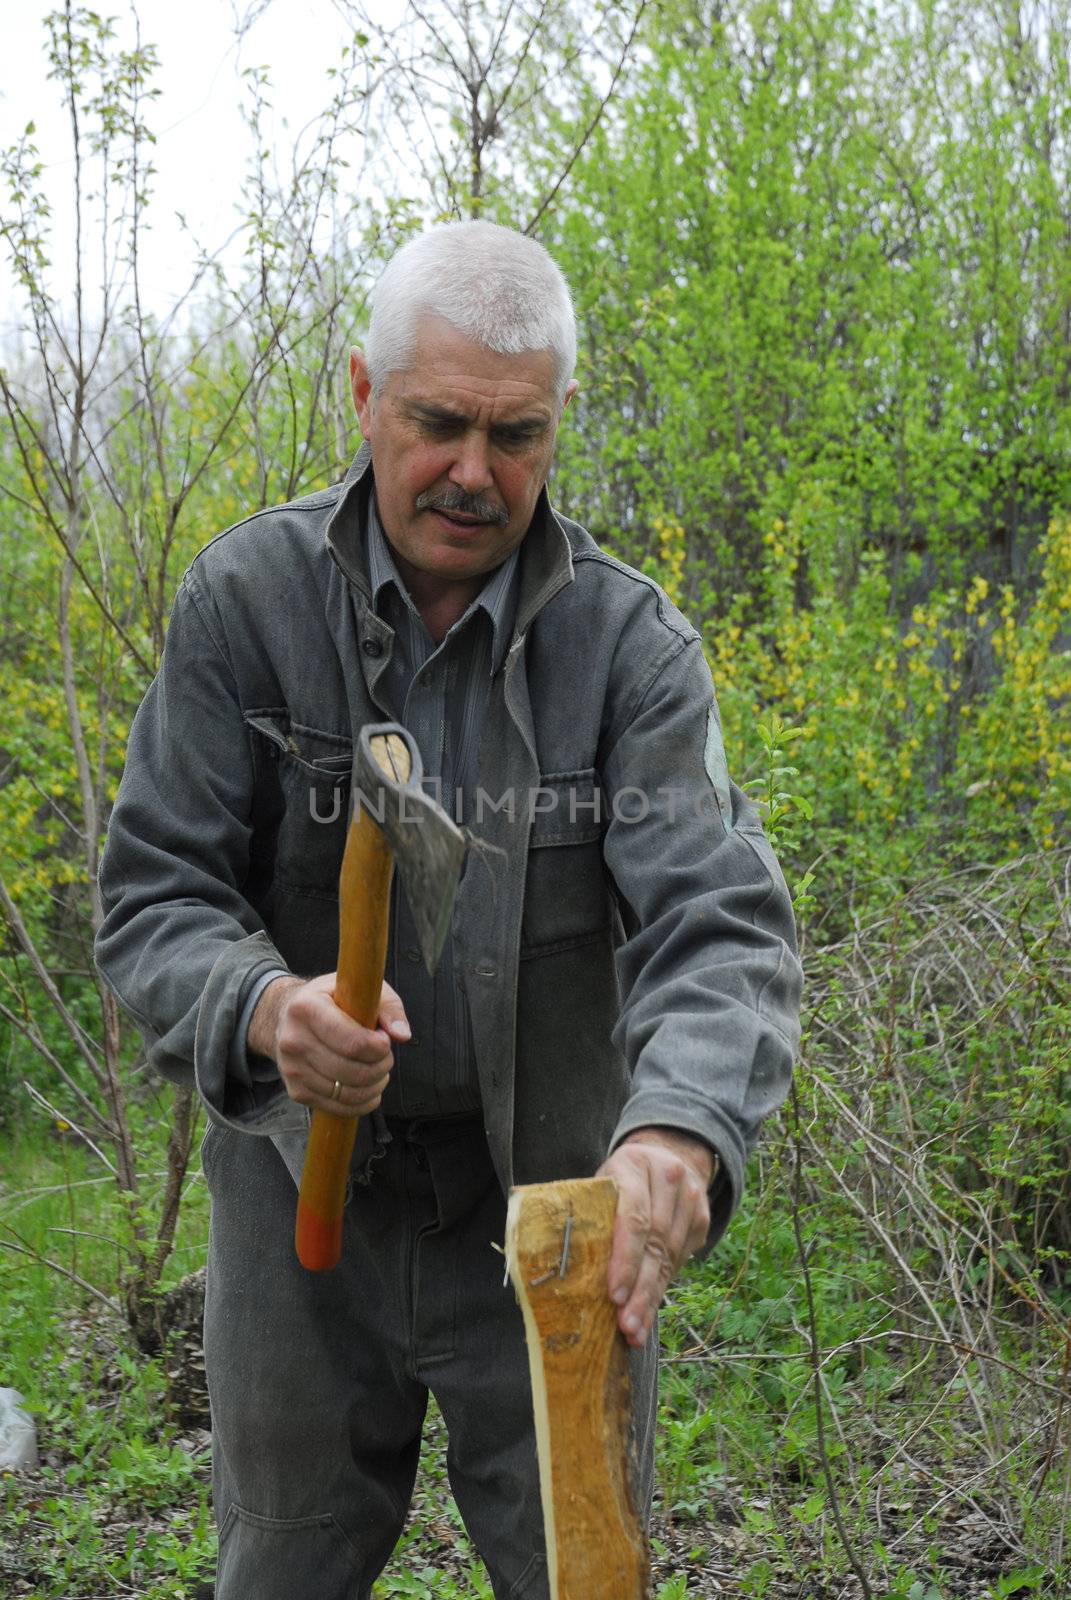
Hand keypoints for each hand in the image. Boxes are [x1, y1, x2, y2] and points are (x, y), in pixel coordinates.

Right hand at [250, 973, 409, 1117]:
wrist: (289, 1018)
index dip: (379, 1047)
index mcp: (306, 1008)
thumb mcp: (361, 989)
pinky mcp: (297, 1092)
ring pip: (347, 1094)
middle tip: (386, 1056)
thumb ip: (388, 1007)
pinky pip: (338, 1108)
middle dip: (380, 1067)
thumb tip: (402, 1035)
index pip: (352, 1042)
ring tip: (380, 1070)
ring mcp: (292, 1069)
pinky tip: (369, 1087)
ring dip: (374, 1086)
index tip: (385, 1039)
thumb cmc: (333, 1000)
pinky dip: (362, 1103)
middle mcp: (293, 1040)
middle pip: (351, 1072)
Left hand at [597, 1128, 714, 1348]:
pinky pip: (680, 1260)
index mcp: (634, 1164)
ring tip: (635, 1329)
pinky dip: (662, 1288)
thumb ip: (593, 1215)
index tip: (614, 1294)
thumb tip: (572, 1270)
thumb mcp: (603, 1183)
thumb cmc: (620, 1178)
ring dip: (651, 1297)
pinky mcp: (702, 1219)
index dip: (624, 1259)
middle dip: (639, 1289)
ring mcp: (691, 1199)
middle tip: (626, 1325)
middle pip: (654, 1243)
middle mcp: (669, 1178)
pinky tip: (649, 1311)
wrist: (666, 1154)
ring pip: (669, 1257)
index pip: (633, 1218)